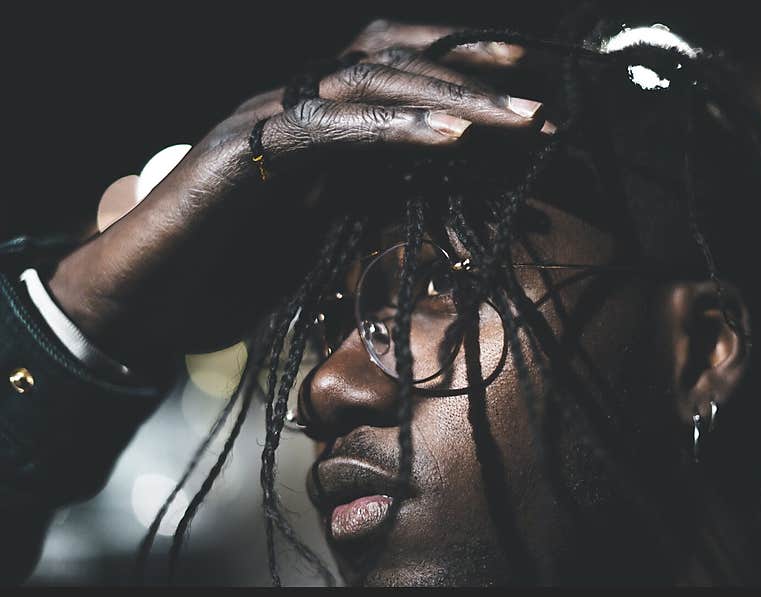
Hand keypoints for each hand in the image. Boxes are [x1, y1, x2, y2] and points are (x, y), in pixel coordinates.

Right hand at [48, 20, 545, 366]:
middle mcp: (291, 102)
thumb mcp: (325, 232)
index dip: (460, 66)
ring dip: (448, 96)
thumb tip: (441, 199)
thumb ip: (371, 201)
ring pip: (364, 80)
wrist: (148, 301)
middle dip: (472, 75)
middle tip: (541, 107)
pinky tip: (446, 138)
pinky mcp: (241, 153)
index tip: (527, 87)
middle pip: (390, 60)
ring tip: (516, 120)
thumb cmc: (237, 271)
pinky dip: (390, 129)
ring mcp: (264, 119)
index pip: (395, 69)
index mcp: (317, 119)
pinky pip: (325, 128)